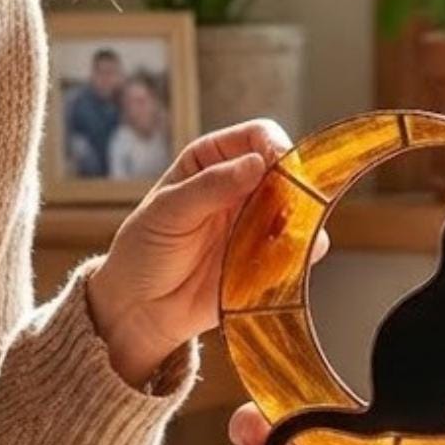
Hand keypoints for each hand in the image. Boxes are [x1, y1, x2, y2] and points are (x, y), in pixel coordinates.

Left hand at [84, 119, 287, 386]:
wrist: (141, 307)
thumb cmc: (144, 250)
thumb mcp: (167, 211)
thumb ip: (210, 186)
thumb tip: (257, 164)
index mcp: (213, 160)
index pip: (257, 136)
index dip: (275, 146)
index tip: (280, 166)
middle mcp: (242, 187)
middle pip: (287, 171)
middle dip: (295, 186)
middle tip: (287, 209)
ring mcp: (258, 223)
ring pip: (300, 210)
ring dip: (303, 221)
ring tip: (283, 238)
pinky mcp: (268, 259)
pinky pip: (300, 250)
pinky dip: (303, 252)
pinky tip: (286, 260)